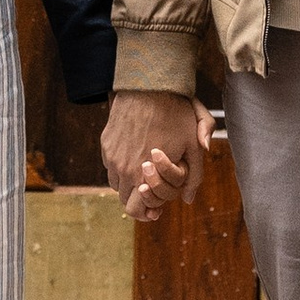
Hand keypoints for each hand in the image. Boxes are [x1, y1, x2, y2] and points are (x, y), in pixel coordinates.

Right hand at [100, 92, 212, 221]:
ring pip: (116, 182)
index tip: (155, 210)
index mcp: (142, 175)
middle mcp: (121, 169)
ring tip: (144, 172)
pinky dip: (120, 167)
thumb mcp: (192, 145)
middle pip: (123, 200)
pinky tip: (134, 155)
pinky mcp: (105, 143)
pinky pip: (110, 165)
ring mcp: (111, 155)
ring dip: (128, 183)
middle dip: (138, 200)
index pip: (135, 210)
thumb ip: (194, 176)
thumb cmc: (175, 114)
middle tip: (151, 191)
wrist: (150, 86)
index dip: (146, 213)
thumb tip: (188, 198)